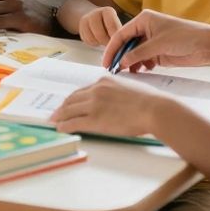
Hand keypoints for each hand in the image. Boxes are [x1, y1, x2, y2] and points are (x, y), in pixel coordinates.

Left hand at [50, 75, 182, 137]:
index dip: (73, 99)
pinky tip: (60, 128)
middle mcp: (96, 90)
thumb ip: (117, 92)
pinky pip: (72, 122)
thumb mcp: (130, 88)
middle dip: (62, 107)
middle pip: (72, 99)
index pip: (83, 90)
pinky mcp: (94, 119)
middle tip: (56, 113)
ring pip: (68, 110)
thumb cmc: (150, 102)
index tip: (68, 104)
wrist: (155, 109)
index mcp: (104, 82)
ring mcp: (93, 104)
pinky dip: (64, 125)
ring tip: (54, 121)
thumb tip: (114, 100)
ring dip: (59, 116)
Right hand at [79, 7, 122, 46]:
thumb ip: (118, 32)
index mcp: (107, 11)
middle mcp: (95, 13)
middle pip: (100, 34)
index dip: (114, 36)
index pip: (112, 25)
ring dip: (99, 43)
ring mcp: (86, 20)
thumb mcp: (117, 24)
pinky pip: (87, 40)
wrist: (95, 16)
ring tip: (104, 41)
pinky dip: (93, 43)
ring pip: (92, 38)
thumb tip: (120, 44)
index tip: (117, 42)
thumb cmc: (111, 23)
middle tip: (111, 44)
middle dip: (106, 42)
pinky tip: (97, 39)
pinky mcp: (80, 28)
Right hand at [103, 10, 209, 71]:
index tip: (106, 62)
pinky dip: (141, 65)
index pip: (121, 34)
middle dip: (121, 57)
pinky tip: (143, 70)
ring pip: (134, 53)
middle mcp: (146, 29)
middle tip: (114, 70)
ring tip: (129, 72)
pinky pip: (143, 60)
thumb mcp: (158, 44)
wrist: (207, 45)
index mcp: (143, 20)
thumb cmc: (184, 37)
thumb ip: (137, 54)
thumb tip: (121, 62)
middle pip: (126, 44)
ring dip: (131, 63)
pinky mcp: (158, 52)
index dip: (112, 49)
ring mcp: (152, 41)